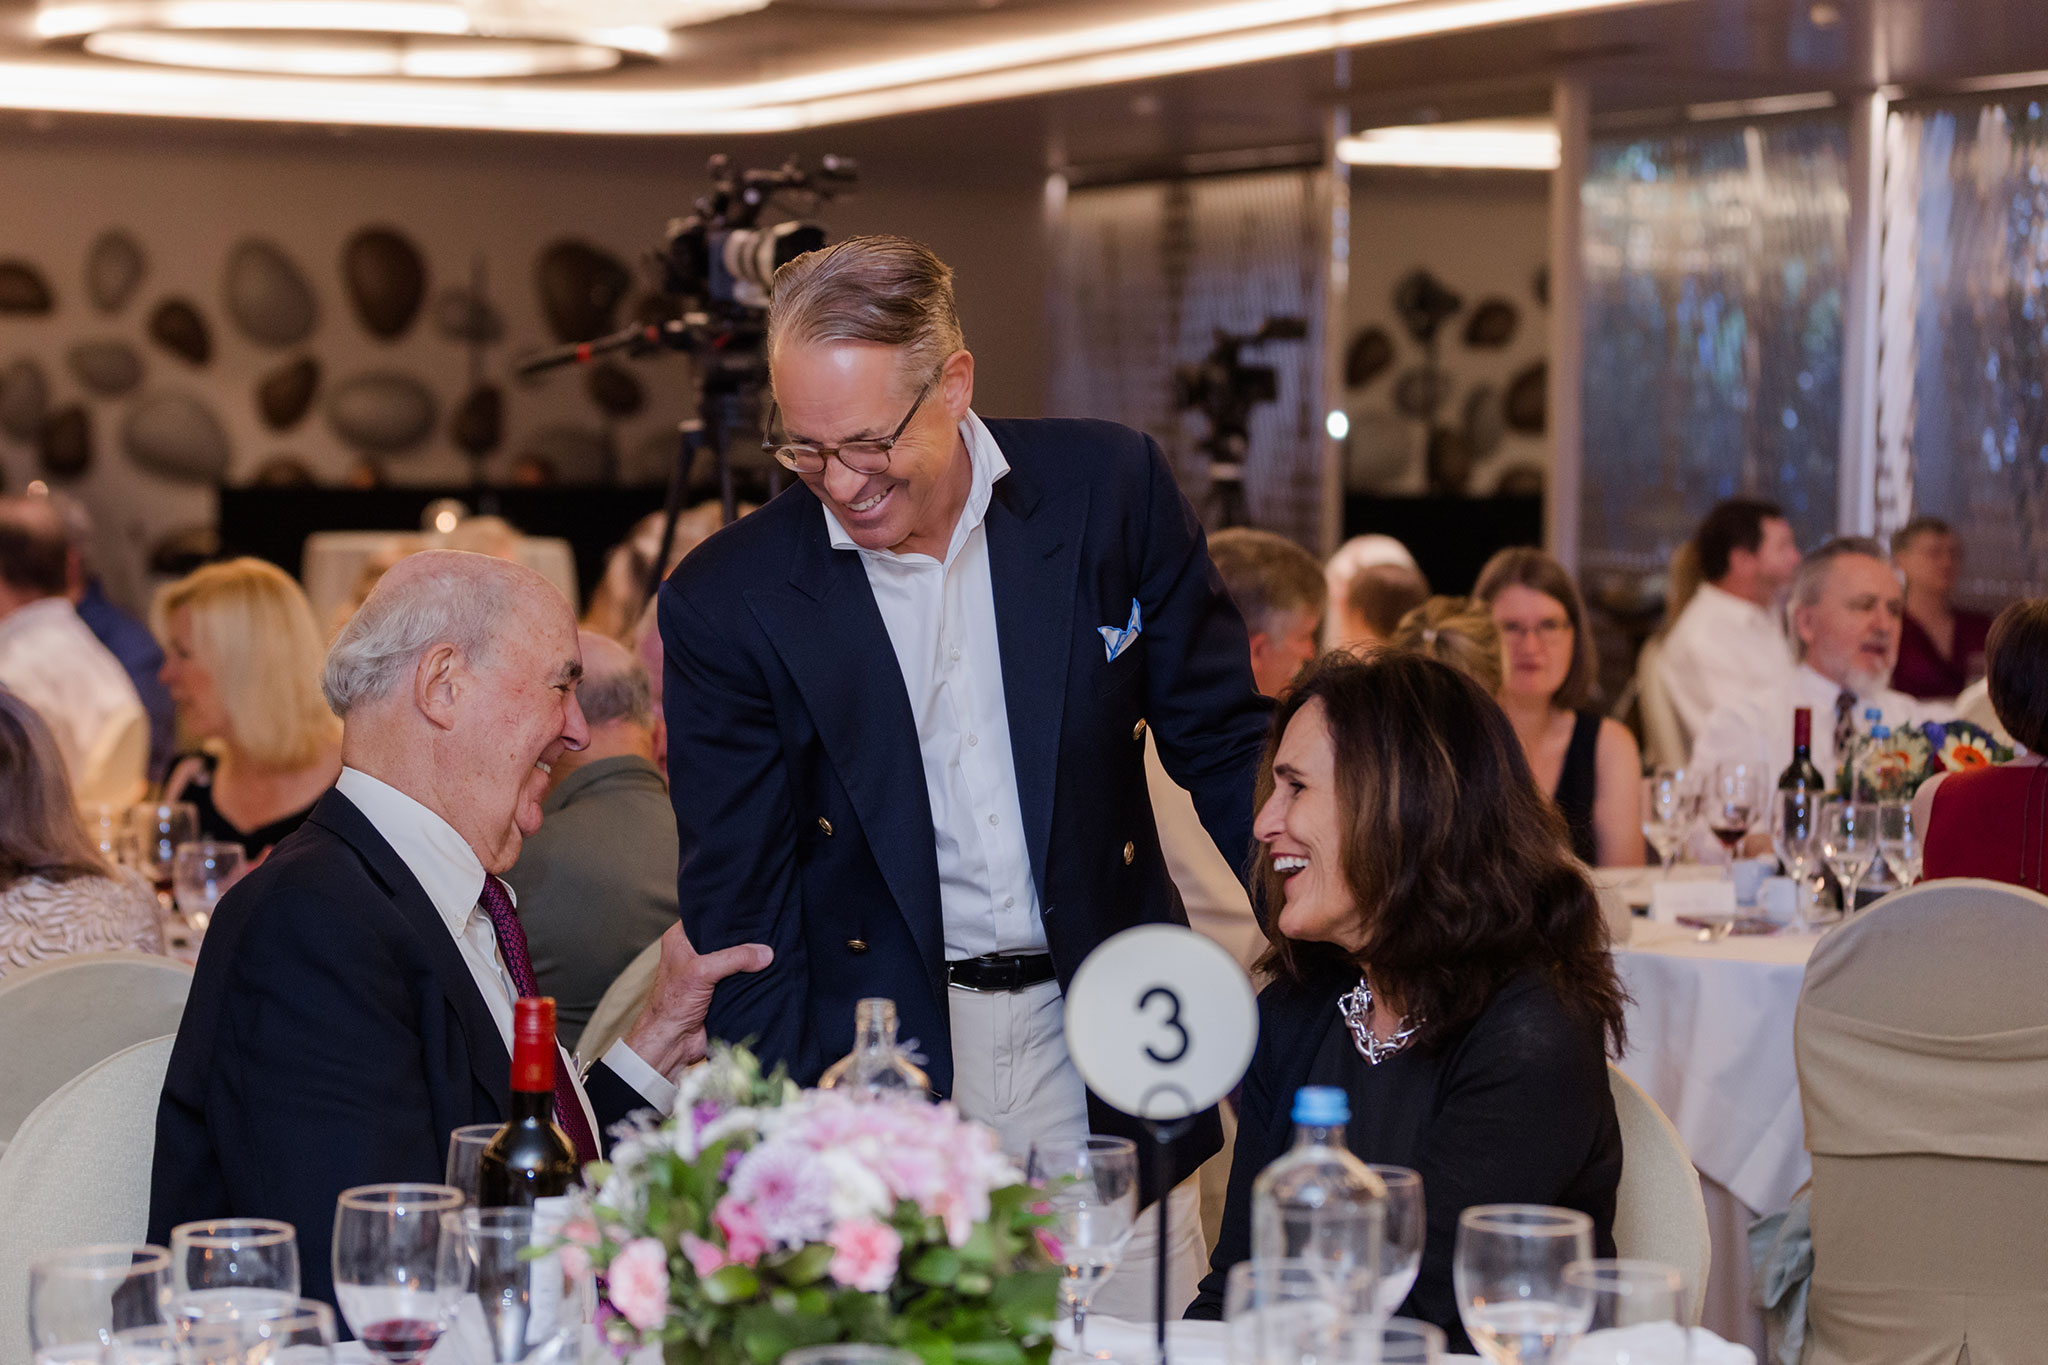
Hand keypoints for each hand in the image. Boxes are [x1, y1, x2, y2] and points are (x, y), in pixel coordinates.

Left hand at [621, 923, 771, 1075]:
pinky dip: (753, 977)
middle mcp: (694, 952)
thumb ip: (734, 958)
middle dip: (745, 936)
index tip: (753, 906)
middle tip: (769, 925)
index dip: (728, 911)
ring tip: (775, 944)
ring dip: (751, 959)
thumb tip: (766, 953)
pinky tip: (771, 969)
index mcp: (681, 938)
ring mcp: (708, 972)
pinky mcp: (720, 990)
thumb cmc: (673, 1004)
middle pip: (726, 937)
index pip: (708, 916)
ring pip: (736, 958)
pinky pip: (741, 978)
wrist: (672, 1042)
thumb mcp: (702, 971)